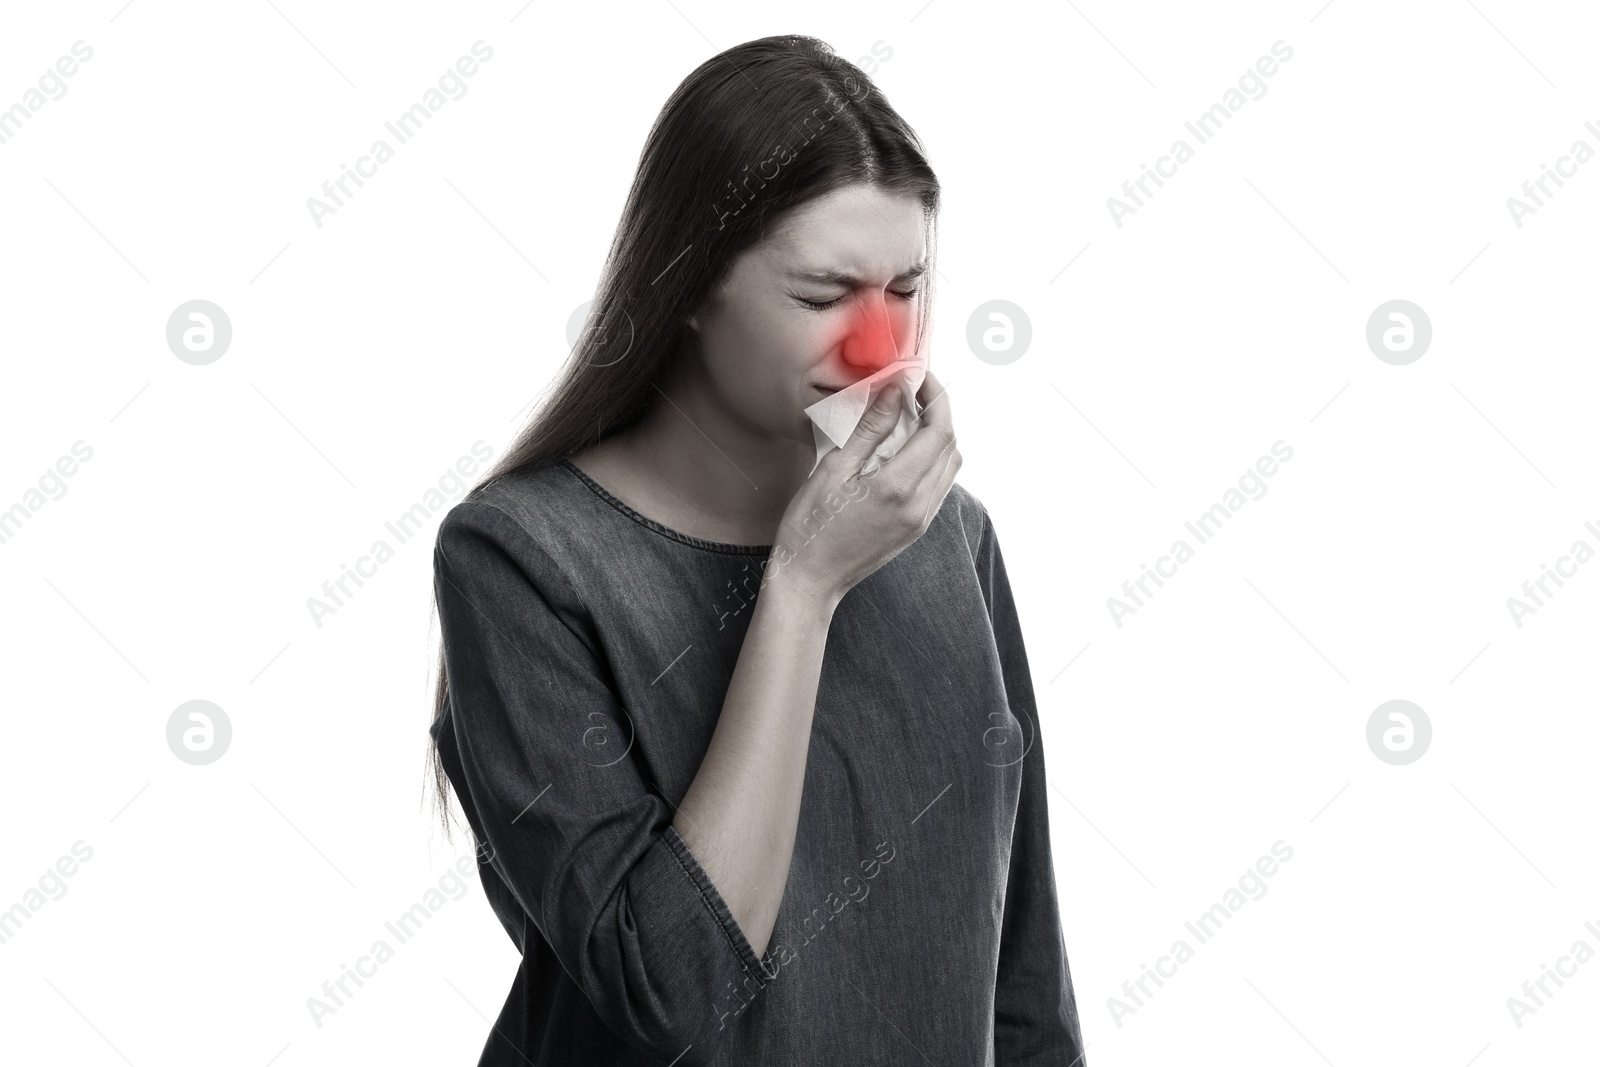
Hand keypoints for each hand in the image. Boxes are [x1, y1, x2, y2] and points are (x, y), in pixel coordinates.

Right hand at [768, 369, 959, 609]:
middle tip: (910, 390)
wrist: (809, 583)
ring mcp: (921, 520)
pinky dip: (930, 458)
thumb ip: (869, 430)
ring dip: (936, 435)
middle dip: (938, 411)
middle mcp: (920, 505)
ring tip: (906, 415)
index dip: (935, 396)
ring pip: (950, 465)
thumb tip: (894, 391)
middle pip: (951, 445)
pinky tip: (902, 448)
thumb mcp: (833, 471)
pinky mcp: (916, 528)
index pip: (939, 430)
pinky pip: (938, 484)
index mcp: (898, 487)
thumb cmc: (810, 528)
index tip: (916, 375)